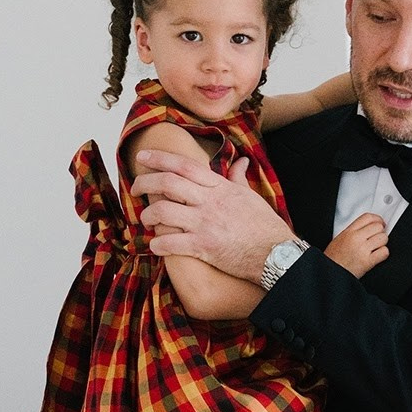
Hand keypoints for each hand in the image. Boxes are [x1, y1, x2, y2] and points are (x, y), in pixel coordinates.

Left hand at [132, 149, 291, 281]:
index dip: (159, 159)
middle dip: (144, 183)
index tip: (142, 157)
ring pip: (163, 212)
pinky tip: (154, 245)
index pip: (183, 166)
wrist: (276, 254)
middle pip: (166, 183)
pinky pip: (171, 242)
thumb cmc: (265, 226)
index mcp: (219, 187)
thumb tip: (241, 162)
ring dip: (148, 215)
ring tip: (145, 220)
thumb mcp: (252, 197)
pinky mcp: (204, 247)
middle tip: (135, 189)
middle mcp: (209, 202)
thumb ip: (239, 178)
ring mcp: (205, 224)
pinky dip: (158, 244)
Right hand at [325, 212, 389, 277]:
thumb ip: (354, 231)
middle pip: (378, 227)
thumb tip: (370, 228)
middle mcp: (356, 238)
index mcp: (349, 231)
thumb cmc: (334, 258)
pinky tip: (377, 256)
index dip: (378, 219)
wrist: (330, 273)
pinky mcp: (367, 262)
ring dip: (382, 244)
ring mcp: (362, 249)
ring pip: (383, 238)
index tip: (381, 224)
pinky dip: (383, 254)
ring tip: (376, 248)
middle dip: (381, 233)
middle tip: (378, 238)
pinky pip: (384, 252)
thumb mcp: (340, 238)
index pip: (368, 217)